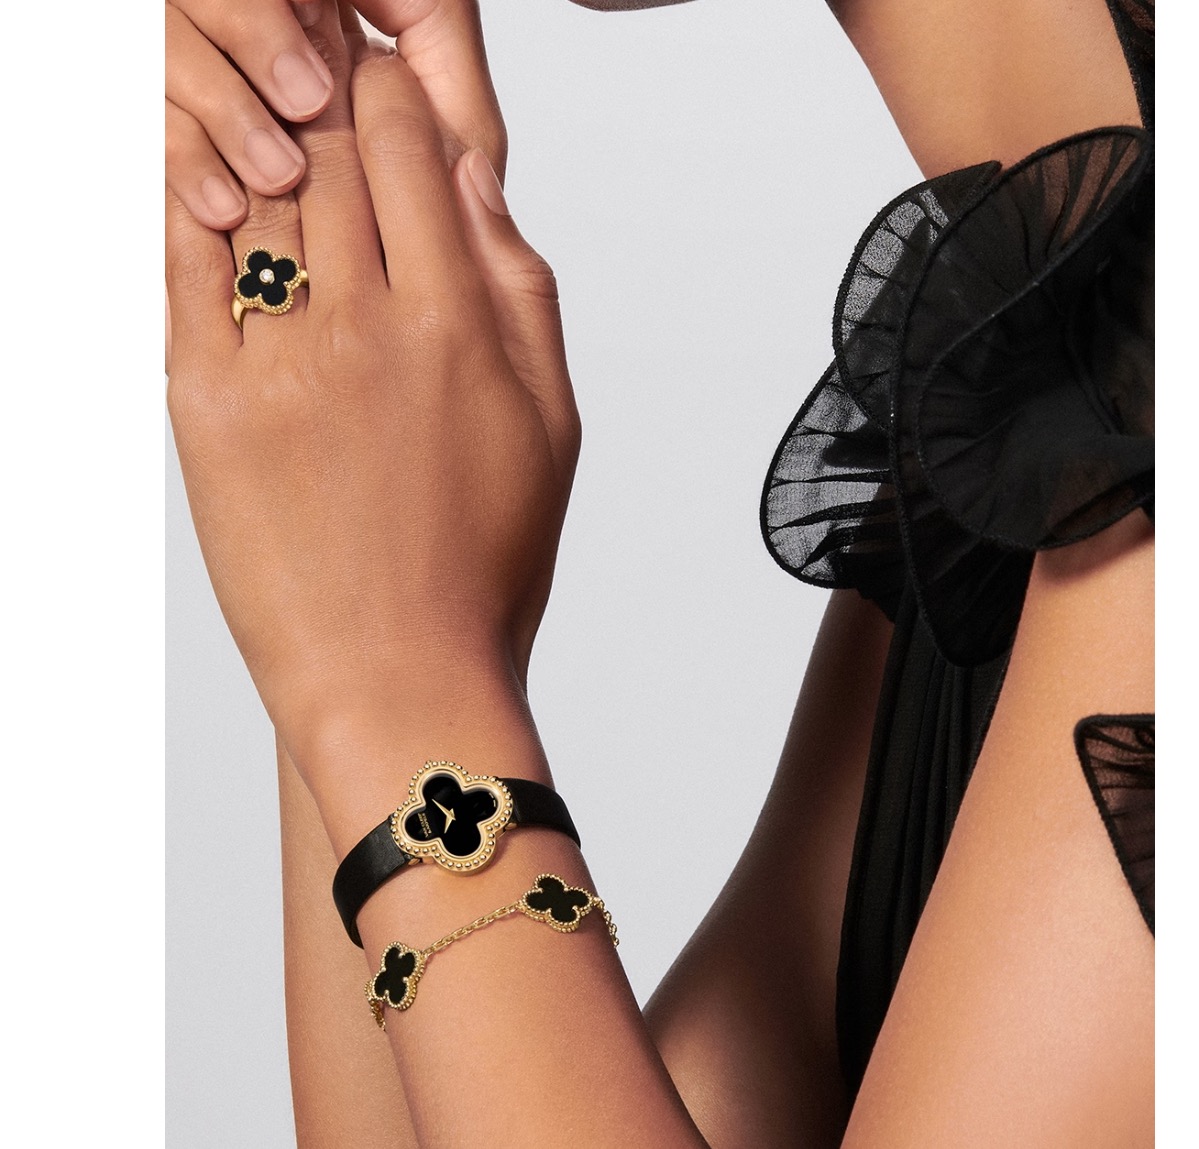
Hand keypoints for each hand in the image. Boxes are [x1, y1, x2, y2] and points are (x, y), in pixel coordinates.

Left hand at [165, 8, 577, 793]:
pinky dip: (184, 202)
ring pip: (254, 192)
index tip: (382, 75)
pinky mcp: (202, 401)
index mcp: (461, 321)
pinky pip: (180, 264)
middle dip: (323, 95)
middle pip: (327, 150)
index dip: (392, 88)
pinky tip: (192, 172)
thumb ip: (522, 293)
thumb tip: (481, 183)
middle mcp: (368, 323)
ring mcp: (277, 359)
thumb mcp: (548, 424)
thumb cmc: (484, 562)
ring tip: (261, 119)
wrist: (398, 674)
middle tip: (314, 67)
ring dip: (258, 141)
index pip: (410, 143)